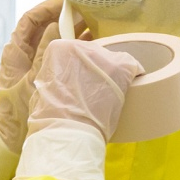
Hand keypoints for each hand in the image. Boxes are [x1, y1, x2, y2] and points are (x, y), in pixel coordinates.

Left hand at [0, 0, 86, 152]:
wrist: (13, 142)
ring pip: (56, 40)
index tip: (67, 1)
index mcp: (15, 53)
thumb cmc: (17, 115)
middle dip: (66, 17)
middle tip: (88, 10)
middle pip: (45, 27)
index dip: (47, 7)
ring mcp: (36, 66)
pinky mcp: (47, 77)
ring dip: (74, 32)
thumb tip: (55, 27)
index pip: (30, 20)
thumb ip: (44, 54)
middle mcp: (25, 56)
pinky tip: (93, 44)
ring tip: (95, 23)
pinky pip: (62, 56)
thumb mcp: (33, 81)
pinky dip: (76, 48)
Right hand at [12, 40, 142, 179]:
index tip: (82, 81)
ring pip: (114, 59)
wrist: (67, 133)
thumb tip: (66, 78)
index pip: (76, 51)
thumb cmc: (52, 117)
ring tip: (111, 95)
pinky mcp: (122, 68)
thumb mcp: (45, 88)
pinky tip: (131, 88)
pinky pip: (134, 66)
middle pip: (95, 53)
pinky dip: (135, 76)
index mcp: (58, 49)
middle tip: (96, 90)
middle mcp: (80, 46)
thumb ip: (56, 75)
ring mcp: (102, 56)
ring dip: (113, 74)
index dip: (80, 67)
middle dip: (97, 69)